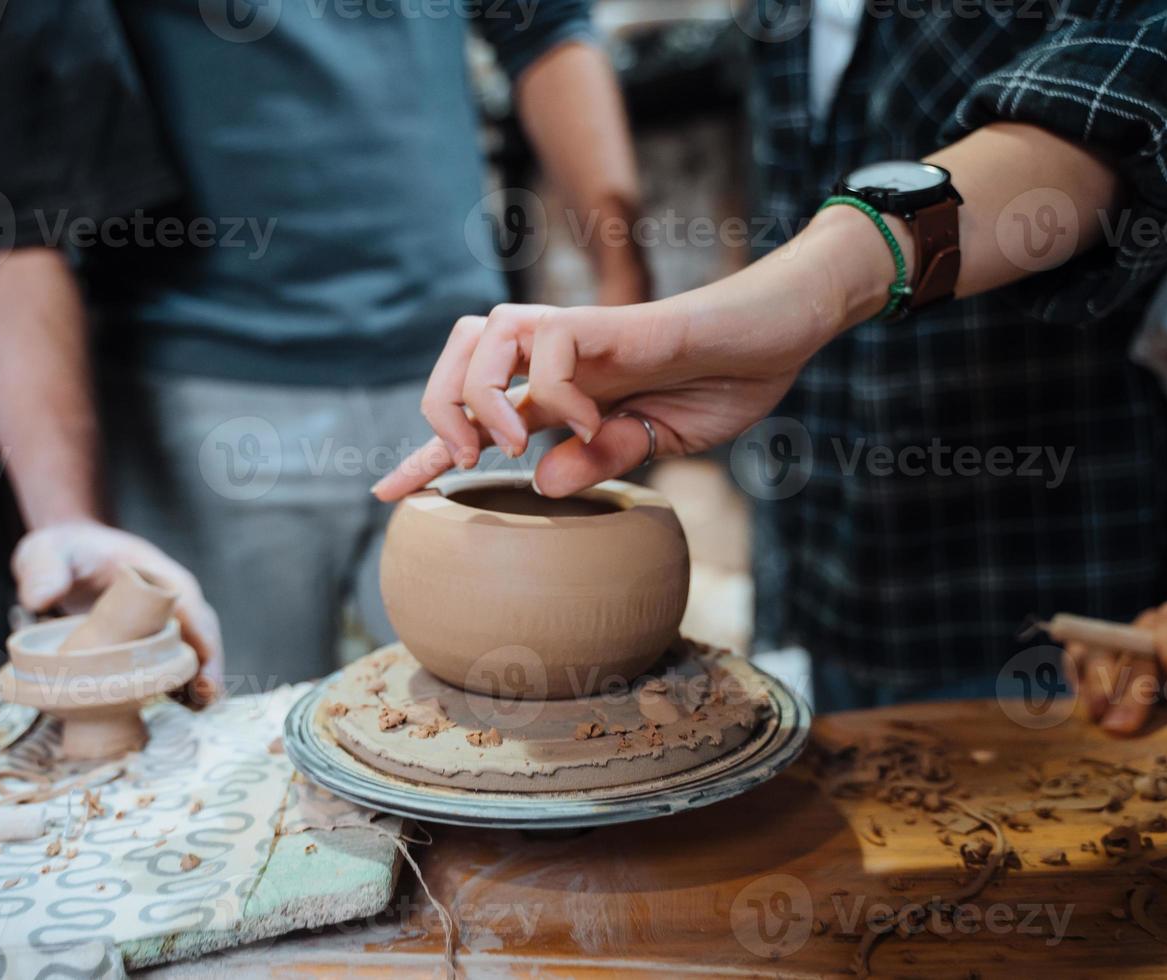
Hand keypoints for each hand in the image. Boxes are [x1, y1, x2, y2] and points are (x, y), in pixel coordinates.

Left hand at [11, 521, 223, 705]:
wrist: (66, 557)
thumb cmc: (64, 550)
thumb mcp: (48, 551)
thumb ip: (43, 569)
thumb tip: (40, 599)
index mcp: (157, 574)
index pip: (190, 608)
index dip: (202, 642)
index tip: (203, 676)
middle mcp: (168, 601)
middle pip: (200, 637)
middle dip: (207, 671)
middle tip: (204, 705)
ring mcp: (160, 623)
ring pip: (190, 656)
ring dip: (195, 685)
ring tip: (194, 715)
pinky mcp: (146, 643)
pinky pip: (167, 667)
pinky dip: (174, 689)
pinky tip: (173, 711)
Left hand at [372, 207, 891, 501]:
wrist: (780, 336)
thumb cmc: (726, 382)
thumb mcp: (662, 443)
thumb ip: (604, 458)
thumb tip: (541, 483)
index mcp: (565, 394)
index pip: (480, 421)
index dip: (426, 455)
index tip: (386, 493)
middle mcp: (560, 359)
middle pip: (457, 354)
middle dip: (437, 409)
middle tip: (464, 462)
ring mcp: (583, 336)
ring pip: (484, 333)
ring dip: (479, 393)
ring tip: (512, 442)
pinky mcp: (613, 322)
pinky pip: (555, 344)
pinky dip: (560, 389)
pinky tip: (597, 419)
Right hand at [1064, 600, 1166, 734]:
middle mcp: (1148, 625)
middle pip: (1134, 649)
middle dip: (1130, 688)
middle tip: (1125, 726)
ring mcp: (1120, 638)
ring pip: (1099, 652)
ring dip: (1096, 685)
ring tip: (1098, 717)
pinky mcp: (1099, 653)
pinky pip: (1077, 657)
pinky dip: (1076, 677)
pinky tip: (1084, 704)